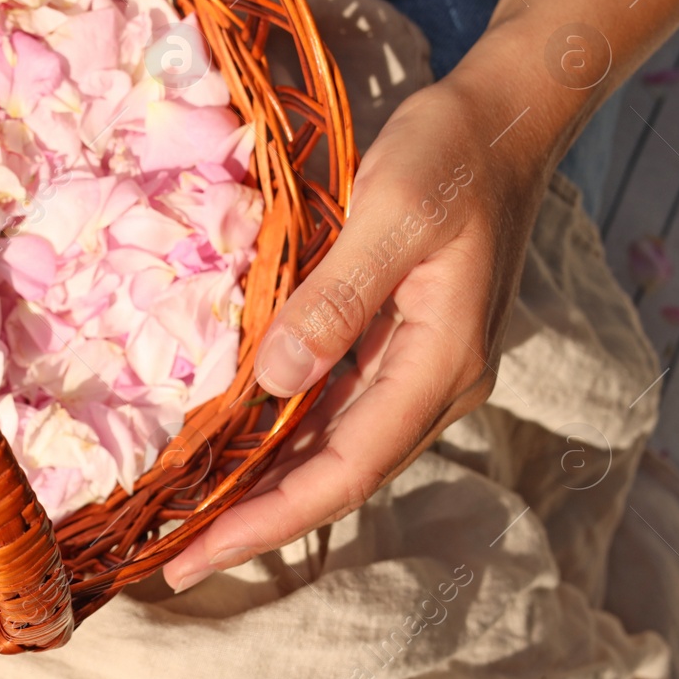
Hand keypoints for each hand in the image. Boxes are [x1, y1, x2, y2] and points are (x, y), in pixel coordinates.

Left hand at [163, 69, 549, 591]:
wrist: (504, 118)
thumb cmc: (449, 155)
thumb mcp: (390, 214)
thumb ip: (335, 299)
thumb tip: (274, 386)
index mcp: (440, 364)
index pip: (347, 470)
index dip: (270, 519)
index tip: (199, 554)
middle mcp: (436, 383)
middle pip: (340, 477)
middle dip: (259, 522)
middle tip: (174, 560)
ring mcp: (422, 367)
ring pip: (338, 450)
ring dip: (270, 488)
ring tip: (194, 519)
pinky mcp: (403, 345)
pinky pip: (340, 410)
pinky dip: (287, 438)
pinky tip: (238, 445)